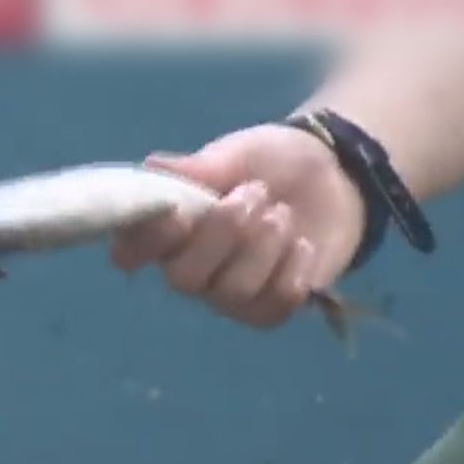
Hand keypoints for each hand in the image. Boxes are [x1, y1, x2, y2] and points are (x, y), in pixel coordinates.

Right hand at [110, 123, 366, 328]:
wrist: (333, 176)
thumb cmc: (270, 163)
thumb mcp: (237, 153)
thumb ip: (199, 167)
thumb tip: (152, 166)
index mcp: (168, 228)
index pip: (130, 251)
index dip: (146, 242)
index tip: (179, 215)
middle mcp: (188, 268)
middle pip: (184, 279)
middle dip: (223, 236)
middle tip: (255, 195)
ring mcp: (227, 295)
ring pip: (233, 292)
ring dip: (264, 247)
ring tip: (281, 214)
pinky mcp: (266, 310)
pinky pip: (272, 306)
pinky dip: (291, 271)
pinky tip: (301, 246)